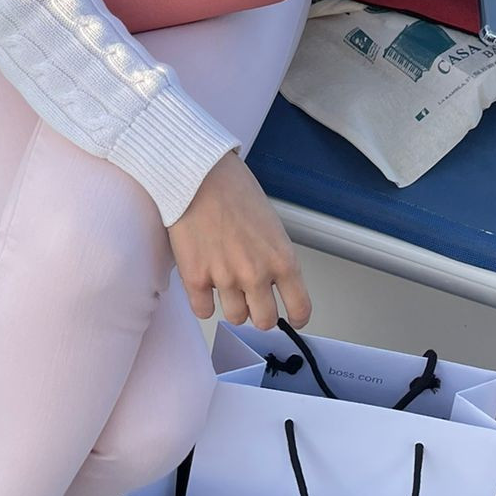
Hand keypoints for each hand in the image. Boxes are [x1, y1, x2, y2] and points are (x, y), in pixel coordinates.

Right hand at [169, 151, 311, 332]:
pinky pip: (204, 311)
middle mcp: (256, 274)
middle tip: (252, 299)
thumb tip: (270, 280)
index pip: (300, 307)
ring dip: (232, 305)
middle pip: (264, 320)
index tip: (292, 317)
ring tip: (226, 284)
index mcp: (282, 259)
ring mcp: (225, 279)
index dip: (296, 317)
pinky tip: (205, 283)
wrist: (199, 175)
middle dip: (259, 311)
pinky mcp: (195, 278)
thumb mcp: (270, 224)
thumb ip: (274, 257)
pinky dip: (204, 301)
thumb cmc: (234, 189)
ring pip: (235, 318)